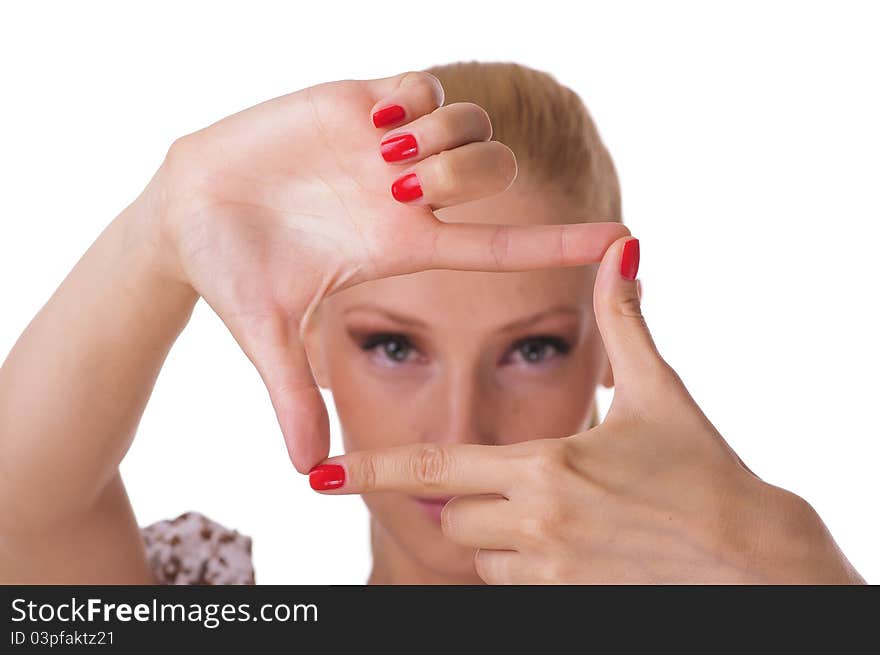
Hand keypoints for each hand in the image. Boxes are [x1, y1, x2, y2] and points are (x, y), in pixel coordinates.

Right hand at [147, 71, 628, 471]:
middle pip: (493, 173)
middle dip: (466, 175)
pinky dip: (416, 98)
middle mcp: (408, 196)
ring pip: (471, 126)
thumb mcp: (268, 335)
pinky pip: (426, 87)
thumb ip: (293, 396)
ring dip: (439, 137)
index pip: (500, 247)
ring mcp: (389, 148)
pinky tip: (372, 119)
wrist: (188, 212)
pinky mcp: (362, 103)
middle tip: (399, 185)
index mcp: (402, 247)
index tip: (624, 240)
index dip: (561, 244)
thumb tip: (305, 472)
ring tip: (380, 152)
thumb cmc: (230, 274)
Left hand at [312, 236, 863, 582]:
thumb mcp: (657, 390)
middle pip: (454, 512)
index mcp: (544, 466)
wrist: (750, 557)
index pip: (435, 467)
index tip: (324, 478)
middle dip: (467, 496)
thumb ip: (624, 319)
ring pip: (481, 552)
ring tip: (558, 510)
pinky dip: (525, 561)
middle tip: (514, 479)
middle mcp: (537, 522)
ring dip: (498, 531)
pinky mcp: (568, 599)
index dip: (375, 470)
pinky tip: (574, 541)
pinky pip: (513, 582)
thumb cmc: (703, 470)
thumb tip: (623, 246)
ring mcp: (551, 570)